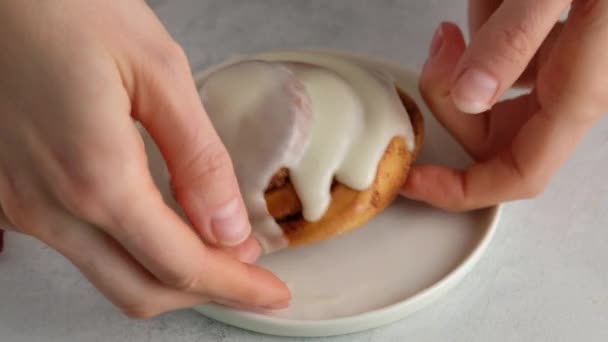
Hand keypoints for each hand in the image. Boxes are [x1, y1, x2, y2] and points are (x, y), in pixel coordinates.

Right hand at [0, 1, 288, 316]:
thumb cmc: (67, 8)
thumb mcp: (157, 71)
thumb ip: (197, 158)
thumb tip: (228, 227)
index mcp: (95, 176)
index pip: (180, 263)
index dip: (235, 285)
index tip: (273, 291)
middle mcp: (50, 206)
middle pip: (142, 289)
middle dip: (208, 292)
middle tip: (255, 279)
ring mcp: (23, 206)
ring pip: (110, 276)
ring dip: (171, 276)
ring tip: (220, 254)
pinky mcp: (13, 195)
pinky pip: (83, 249)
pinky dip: (134, 254)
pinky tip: (165, 229)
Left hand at [402, 1, 607, 209]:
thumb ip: (516, 38)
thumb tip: (470, 95)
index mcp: (578, 92)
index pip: (517, 174)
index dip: (461, 190)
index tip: (411, 179)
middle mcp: (572, 87)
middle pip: (490, 129)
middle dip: (451, 96)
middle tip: (441, 45)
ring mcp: (564, 62)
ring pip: (491, 83)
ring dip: (471, 48)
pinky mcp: (556, 36)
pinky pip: (504, 44)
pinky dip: (491, 20)